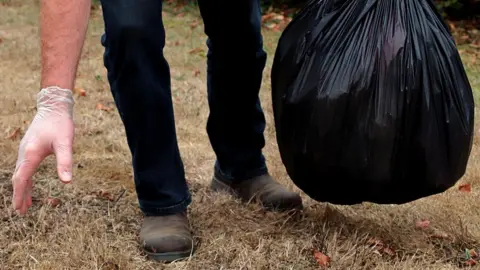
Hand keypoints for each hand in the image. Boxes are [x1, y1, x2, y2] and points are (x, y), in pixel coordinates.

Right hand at [11, 86, 74, 214]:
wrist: (53, 107)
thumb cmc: (60, 125)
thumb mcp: (65, 143)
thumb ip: (65, 162)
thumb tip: (67, 182)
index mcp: (31, 154)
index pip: (22, 179)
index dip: (19, 195)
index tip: (18, 209)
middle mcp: (24, 153)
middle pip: (19, 178)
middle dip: (19, 195)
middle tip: (20, 212)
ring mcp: (25, 150)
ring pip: (20, 173)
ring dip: (22, 188)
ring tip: (25, 204)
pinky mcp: (29, 148)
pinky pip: (24, 167)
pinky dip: (25, 179)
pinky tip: (29, 183)